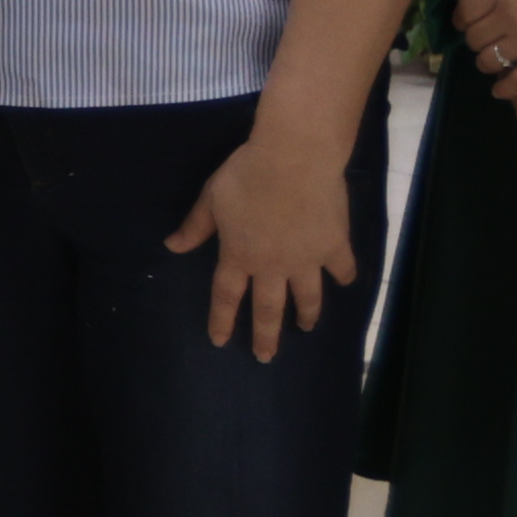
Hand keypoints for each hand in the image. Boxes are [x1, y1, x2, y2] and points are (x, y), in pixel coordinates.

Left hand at [163, 120, 361, 357]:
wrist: (293, 158)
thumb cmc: (246, 174)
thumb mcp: (211, 198)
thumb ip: (195, 227)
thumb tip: (171, 247)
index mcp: (238, 256)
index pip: (227, 297)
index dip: (222, 321)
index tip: (220, 341)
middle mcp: (272, 266)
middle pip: (268, 309)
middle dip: (266, 336)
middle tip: (265, 357)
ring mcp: (306, 259)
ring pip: (307, 297)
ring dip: (307, 315)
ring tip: (307, 328)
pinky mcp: (334, 245)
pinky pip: (341, 268)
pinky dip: (344, 276)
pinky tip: (345, 283)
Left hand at [451, 0, 516, 81]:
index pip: (466, 10)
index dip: (463, 18)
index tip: (467, 22)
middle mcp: (507, 17)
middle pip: (474, 38)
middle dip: (476, 39)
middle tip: (485, 40)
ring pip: (489, 61)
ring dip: (488, 62)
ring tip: (494, 62)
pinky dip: (506, 88)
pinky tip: (500, 90)